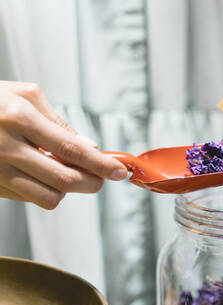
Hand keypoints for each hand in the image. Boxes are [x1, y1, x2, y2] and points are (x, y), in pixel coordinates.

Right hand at [0, 81, 127, 208]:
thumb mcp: (24, 95)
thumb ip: (58, 123)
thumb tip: (89, 147)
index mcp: (19, 118)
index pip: (70, 150)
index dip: (100, 164)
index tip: (120, 172)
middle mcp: (6, 147)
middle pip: (64, 180)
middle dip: (92, 183)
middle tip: (101, 178)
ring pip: (48, 198)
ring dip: (67, 190)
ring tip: (68, 173)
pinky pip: (29, 199)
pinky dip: (45, 191)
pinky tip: (42, 174)